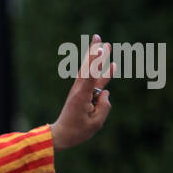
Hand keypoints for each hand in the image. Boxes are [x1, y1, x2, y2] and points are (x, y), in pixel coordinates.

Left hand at [51, 34, 112, 150]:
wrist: (62, 135)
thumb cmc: (78, 131)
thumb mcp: (95, 124)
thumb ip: (104, 107)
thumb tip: (106, 93)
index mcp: (82, 96)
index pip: (90, 76)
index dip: (97, 62)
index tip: (101, 49)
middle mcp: (79, 90)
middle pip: (87, 67)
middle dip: (94, 52)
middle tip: (98, 37)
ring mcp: (80, 91)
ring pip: (88, 70)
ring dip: (96, 57)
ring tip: (105, 44)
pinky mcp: (82, 94)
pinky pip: (92, 80)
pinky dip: (100, 71)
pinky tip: (110, 65)